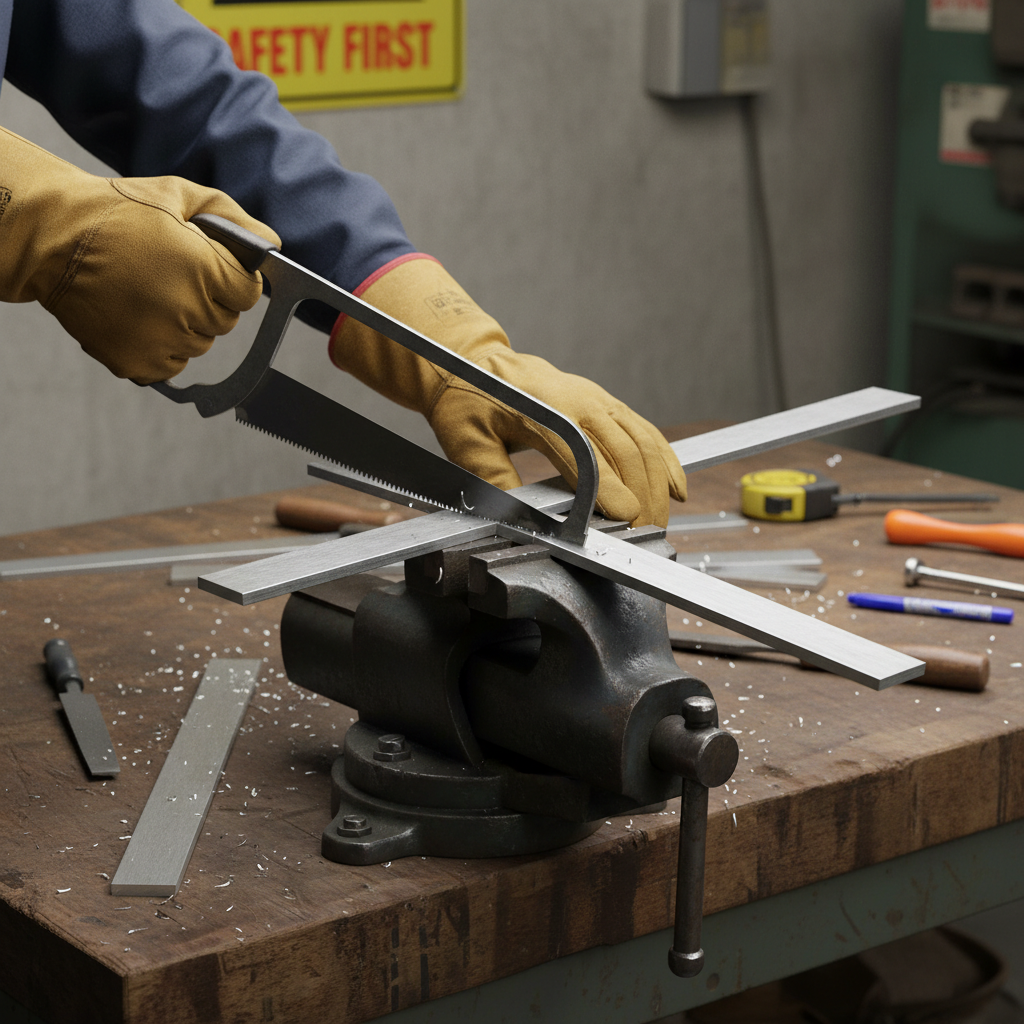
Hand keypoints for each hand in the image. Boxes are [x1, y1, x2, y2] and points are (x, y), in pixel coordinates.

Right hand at [0, 126, 279, 382]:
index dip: (232, 279)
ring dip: (186, 324)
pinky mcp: (137, 362)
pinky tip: (140, 317)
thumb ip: (233, 219)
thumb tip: (272, 244)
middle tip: (174, 276)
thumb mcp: (180, 196)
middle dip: (209, 299)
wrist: (51, 239)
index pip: (248, 293)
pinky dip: (162, 347)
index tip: (210, 268)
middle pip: (226, 320)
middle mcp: (186, 310)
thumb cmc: (116, 212)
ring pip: (200, 344)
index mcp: (203, 270)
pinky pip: (172, 365)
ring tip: (151, 293)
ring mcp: (161, 340)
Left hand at [329, 256, 685, 526]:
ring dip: (657, 484)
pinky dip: (665, 460)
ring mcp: (598, 400)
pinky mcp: (606, 404)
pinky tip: (675, 487)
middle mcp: (580, 400)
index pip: (586, 453)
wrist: (475, 360)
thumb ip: (491, 477)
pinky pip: (646, 431)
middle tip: (644, 535)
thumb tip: (515, 517)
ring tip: (659, 522)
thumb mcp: (466, 440)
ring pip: (643, 442)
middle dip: (642, 496)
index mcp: (545, 407)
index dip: (609, 487)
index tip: (625, 517)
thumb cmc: (468, 399)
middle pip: (626, 451)